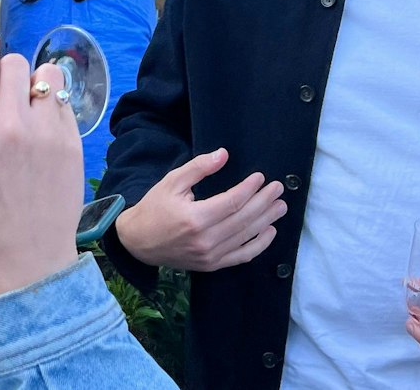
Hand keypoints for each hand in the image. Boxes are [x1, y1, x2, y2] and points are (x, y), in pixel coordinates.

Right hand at [0, 32, 84, 294]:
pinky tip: (48, 127)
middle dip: (10, 70)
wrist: (29, 254)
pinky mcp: (73, 140)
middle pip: (15, 62)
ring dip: (38, 82)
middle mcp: (11, 124)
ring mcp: (46, 131)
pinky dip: (54, 106)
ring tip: (34, 103)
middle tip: (9, 88)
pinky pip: (64, 102)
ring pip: (47, 74)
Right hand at [110, 148, 285, 271]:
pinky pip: (242, 256)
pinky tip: (270, 232)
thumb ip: (198, 167)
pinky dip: (259, 245)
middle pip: (244, 219)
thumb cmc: (155, 207)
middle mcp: (205, 240)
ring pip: (246, 237)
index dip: (250, 189)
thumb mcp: (172, 181)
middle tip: (278, 189)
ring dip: (267, 220)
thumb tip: (223, 155)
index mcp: (195, 218)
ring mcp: (210, 256)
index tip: (261, 177)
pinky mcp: (212, 265)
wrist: (138, 242)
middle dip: (264, 202)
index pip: (232, 202)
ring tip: (280, 206)